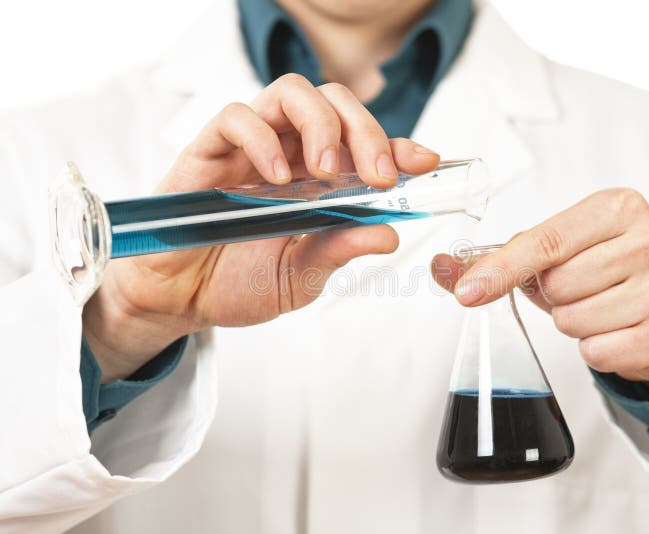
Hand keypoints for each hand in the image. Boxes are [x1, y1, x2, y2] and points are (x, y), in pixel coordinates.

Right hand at [83, 74, 439, 381]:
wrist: (181, 299)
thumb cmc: (238, 282)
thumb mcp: (302, 276)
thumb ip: (340, 249)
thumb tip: (390, 235)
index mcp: (318, 181)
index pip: (364, 144)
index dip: (398, 145)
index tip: (425, 162)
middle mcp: (289, 155)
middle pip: (335, 103)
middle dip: (367, 131)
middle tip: (377, 175)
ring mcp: (251, 148)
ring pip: (291, 94)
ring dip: (321, 124)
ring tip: (328, 170)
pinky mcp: (209, 150)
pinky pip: (236, 117)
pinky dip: (262, 137)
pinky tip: (276, 177)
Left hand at [432, 188, 648, 386]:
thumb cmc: (604, 269)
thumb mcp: (557, 251)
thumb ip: (498, 258)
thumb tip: (444, 268)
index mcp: (618, 207)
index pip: (545, 241)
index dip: (501, 269)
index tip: (468, 291)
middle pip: (556, 284)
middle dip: (552, 295)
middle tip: (579, 287)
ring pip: (572, 320)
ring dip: (572, 322)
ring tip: (599, 307)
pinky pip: (595, 351)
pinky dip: (594, 348)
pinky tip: (616, 329)